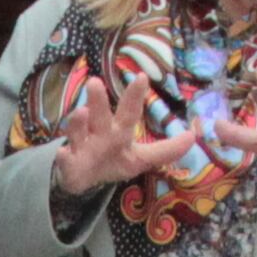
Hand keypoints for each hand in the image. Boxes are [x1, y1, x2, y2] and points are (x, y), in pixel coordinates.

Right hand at [50, 73, 187, 198]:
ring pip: (78, 131)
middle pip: (100, 115)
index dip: (135, 96)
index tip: (141, 77)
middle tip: (96, 82)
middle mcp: (99, 133)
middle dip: (99, 100)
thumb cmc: (112, 160)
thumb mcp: (140, 158)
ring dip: (78, 122)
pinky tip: (63, 153)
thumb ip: (166, 149)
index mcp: (119, 130)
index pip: (129, 111)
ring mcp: (81, 147)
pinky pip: (64, 159)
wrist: (82, 179)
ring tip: (81, 112)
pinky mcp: (68, 164)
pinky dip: (63, 156)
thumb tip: (193, 136)